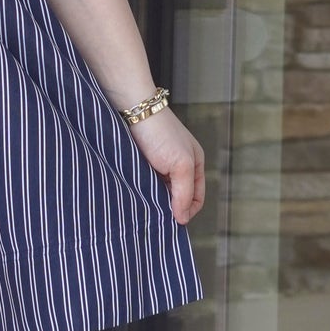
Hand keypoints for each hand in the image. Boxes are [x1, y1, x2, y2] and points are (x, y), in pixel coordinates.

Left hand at [127, 106, 204, 225]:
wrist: (133, 110)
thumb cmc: (161, 133)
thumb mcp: (180, 164)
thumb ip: (184, 192)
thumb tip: (183, 218)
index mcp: (194, 164)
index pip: (196, 198)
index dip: (187, 211)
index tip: (173, 221)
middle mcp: (179, 165)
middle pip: (178, 196)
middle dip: (169, 207)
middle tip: (156, 216)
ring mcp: (160, 164)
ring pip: (161, 191)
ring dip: (154, 199)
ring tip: (145, 206)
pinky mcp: (142, 162)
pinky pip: (146, 183)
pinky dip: (143, 191)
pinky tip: (136, 195)